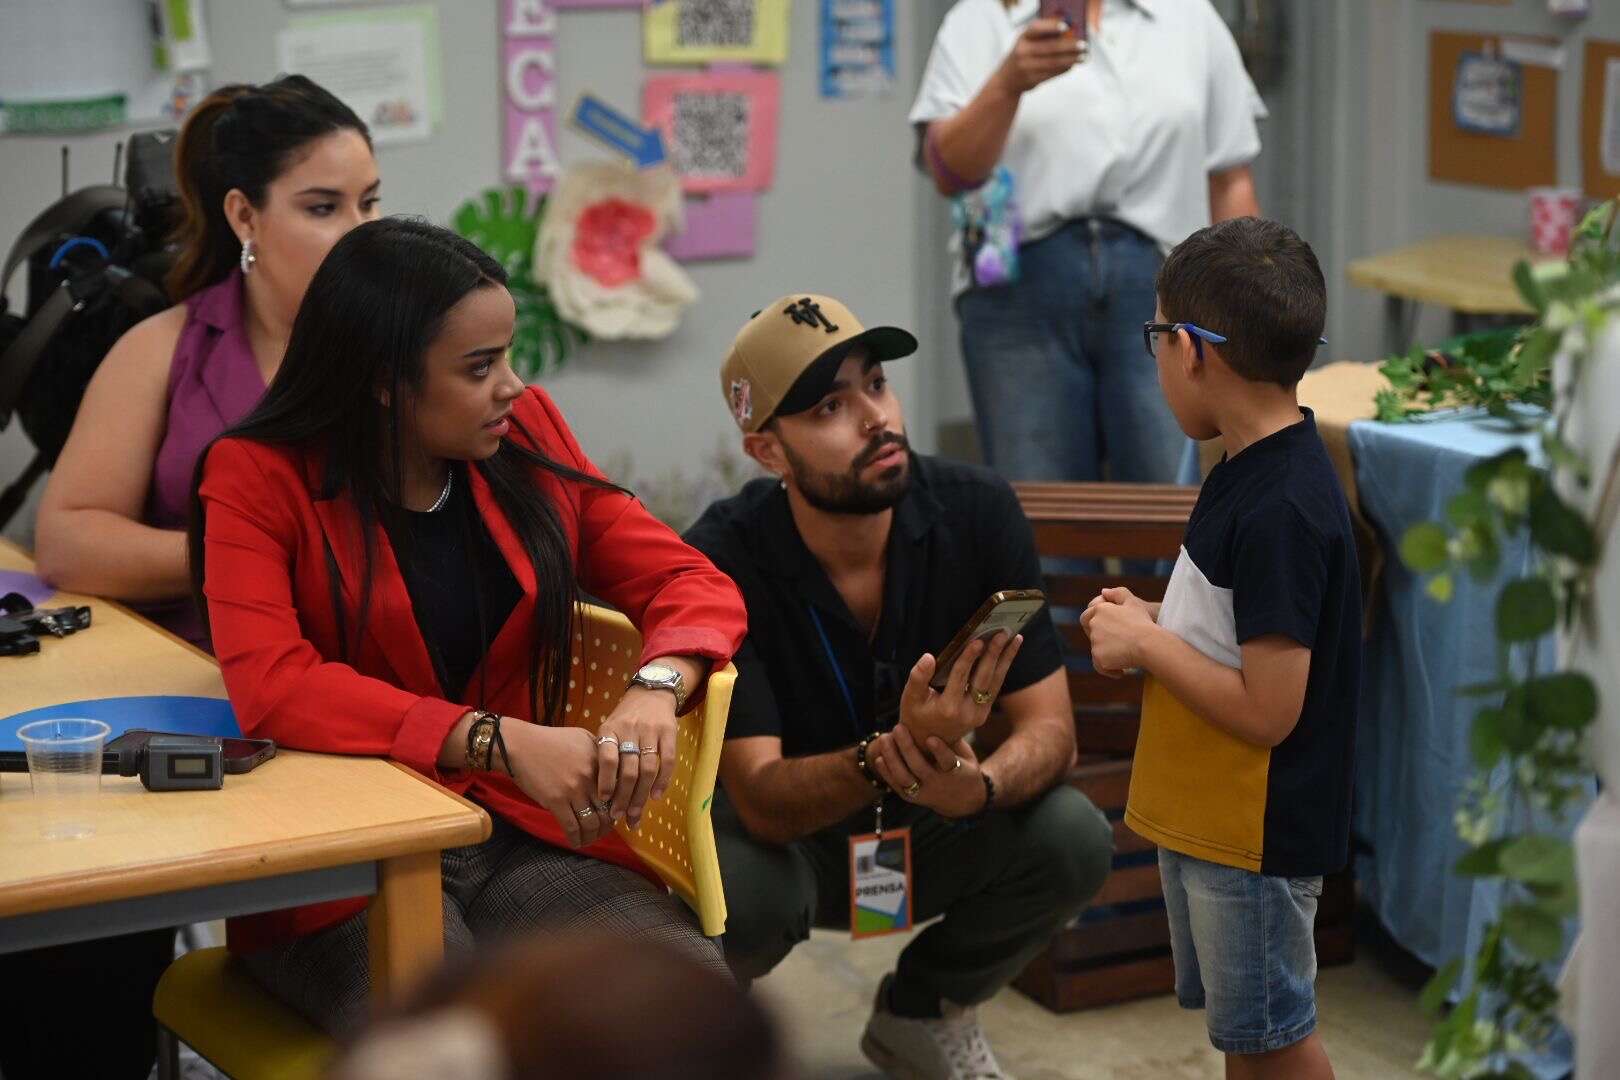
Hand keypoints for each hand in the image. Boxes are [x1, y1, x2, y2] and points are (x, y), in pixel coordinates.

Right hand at [503, 723, 608, 847]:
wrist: (520, 745)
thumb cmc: (550, 740)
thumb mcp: (582, 738)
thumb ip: (600, 753)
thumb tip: (612, 772)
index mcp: (600, 761)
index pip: (618, 791)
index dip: (618, 807)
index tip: (613, 814)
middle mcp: (591, 777)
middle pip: (608, 811)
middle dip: (607, 827)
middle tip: (602, 831)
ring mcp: (574, 790)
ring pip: (591, 822)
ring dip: (592, 836)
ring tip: (589, 839)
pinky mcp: (556, 801)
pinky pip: (572, 827)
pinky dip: (576, 839)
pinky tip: (576, 842)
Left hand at [594, 686, 678, 828]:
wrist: (651, 693)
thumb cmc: (625, 719)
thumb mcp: (610, 730)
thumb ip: (607, 755)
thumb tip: (603, 795)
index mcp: (609, 730)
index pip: (607, 759)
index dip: (605, 781)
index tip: (603, 801)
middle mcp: (629, 730)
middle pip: (628, 770)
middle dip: (623, 797)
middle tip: (619, 816)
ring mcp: (651, 731)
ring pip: (647, 769)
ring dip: (641, 795)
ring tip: (636, 813)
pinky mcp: (669, 732)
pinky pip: (667, 761)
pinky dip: (662, 781)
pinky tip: (656, 797)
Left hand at [870, 726, 986, 818]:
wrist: (963, 802)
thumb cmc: (963, 769)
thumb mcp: (967, 756)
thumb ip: (954, 741)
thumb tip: (941, 715)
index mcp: (956, 772)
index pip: (948, 762)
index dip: (939, 751)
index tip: (930, 738)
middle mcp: (938, 784)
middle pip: (920, 767)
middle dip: (907, 747)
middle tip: (898, 727)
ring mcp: (924, 792)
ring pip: (904, 778)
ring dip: (892, 758)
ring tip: (885, 738)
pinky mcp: (911, 798)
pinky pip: (896, 786)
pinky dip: (886, 772)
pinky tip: (879, 757)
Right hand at [899, 631, 1022, 743]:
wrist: (928, 741)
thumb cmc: (916, 714)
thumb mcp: (910, 697)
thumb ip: (918, 677)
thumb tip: (928, 657)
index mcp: (948, 708)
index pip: (960, 678)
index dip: (969, 658)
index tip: (978, 640)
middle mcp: (967, 713)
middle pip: (984, 679)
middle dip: (994, 654)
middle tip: (1002, 633)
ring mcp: (979, 714)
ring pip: (996, 682)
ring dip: (1006, 659)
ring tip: (1015, 638)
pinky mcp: (984, 712)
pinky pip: (995, 687)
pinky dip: (1003, 668)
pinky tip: (1009, 652)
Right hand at [995, 18, 1082, 94]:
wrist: (1007, 80)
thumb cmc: (1024, 54)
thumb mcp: (1028, 41)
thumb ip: (1046, 34)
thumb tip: (1070, 29)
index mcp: (1023, 37)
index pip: (1036, 29)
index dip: (1050, 27)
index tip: (1065, 27)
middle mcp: (1022, 51)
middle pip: (1050, 47)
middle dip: (1070, 46)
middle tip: (1084, 45)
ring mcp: (1026, 67)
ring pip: (1054, 62)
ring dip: (1071, 59)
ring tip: (1084, 57)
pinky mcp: (1032, 79)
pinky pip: (1052, 73)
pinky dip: (1064, 68)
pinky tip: (1072, 64)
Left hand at [1082, 591, 1157, 676]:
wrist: (1149, 643)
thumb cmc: (1144, 623)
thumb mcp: (1133, 602)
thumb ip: (1118, 593)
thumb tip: (1103, 592)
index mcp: (1100, 610)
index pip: (1086, 617)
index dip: (1095, 625)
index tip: (1109, 633)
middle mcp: (1094, 625)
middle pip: (1091, 635)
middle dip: (1102, 641)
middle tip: (1119, 645)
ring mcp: (1095, 642)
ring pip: (1097, 651)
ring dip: (1108, 655)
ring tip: (1125, 658)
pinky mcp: (1099, 658)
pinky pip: (1100, 666)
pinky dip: (1109, 669)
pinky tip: (1122, 672)